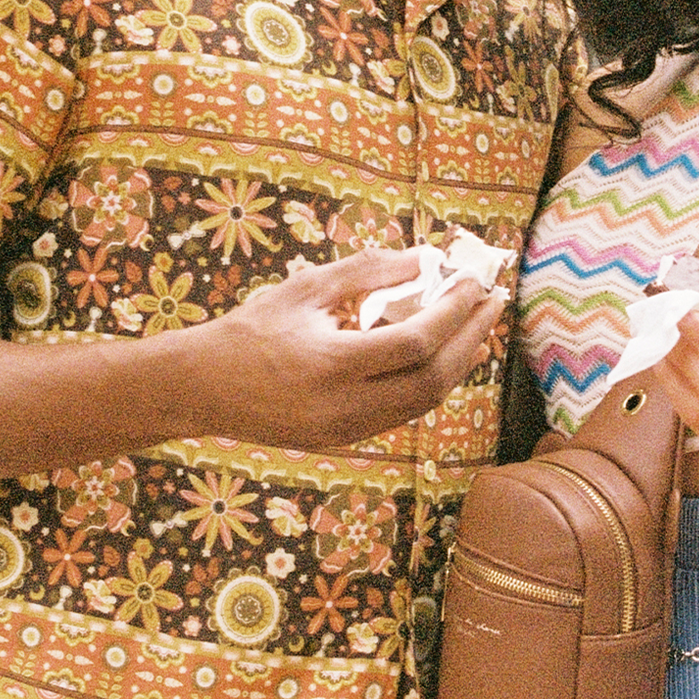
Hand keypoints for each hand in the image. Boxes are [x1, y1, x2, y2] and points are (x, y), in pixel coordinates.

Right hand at [188, 247, 506, 450]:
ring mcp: (346, 431)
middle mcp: (344, 407)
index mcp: (331, 365)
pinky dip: (431, 382)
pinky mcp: (345, 441)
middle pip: (432, 379)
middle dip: (471, 338)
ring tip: (478, 326)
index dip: (455, 311)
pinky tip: (442, 354)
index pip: (416, 342)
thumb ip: (367, 272)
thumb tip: (426, 257)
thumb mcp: (306, 288)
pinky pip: (403, 413)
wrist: (204, 388)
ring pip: (424, 403)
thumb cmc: (252, 328)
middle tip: (493, 301)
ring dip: (459, 363)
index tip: (475, 280)